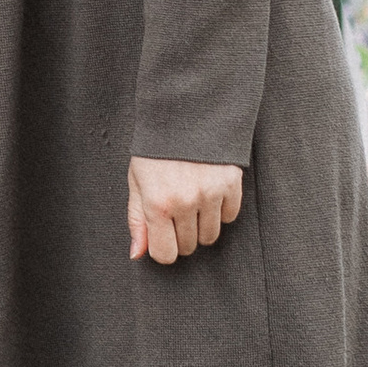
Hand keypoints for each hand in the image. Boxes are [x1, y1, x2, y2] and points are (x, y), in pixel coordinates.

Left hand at [128, 154, 244, 265]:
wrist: (184, 112)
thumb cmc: (155, 149)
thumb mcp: (136, 181)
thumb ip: (137, 220)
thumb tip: (138, 253)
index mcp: (157, 203)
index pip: (165, 254)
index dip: (163, 248)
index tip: (162, 235)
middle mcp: (185, 202)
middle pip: (189, 247)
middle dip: (180, 235)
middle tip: (175, 211)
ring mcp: (211, 194)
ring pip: (210, 236)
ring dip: (201, 225)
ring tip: (191, 201)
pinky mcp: (231, 184)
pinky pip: (230, 217)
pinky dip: (220, 210)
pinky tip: (208, 191)